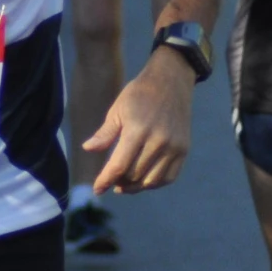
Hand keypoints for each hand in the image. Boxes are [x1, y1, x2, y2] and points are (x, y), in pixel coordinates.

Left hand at [82, 49, 193, 194]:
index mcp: (138, 130)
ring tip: (125, 184)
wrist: (171, 81)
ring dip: (135, 186)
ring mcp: (173, 147)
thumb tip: (87, 149)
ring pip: (151, 181)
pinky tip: (143, 179)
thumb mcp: (117, 110)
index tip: (97, 189)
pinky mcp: (184, 150)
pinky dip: (154, 183)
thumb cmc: (139, 95)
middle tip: (111, 180)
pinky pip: (169, 177)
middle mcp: (158, 141)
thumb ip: (105, 133)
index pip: (119, 166)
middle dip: (118, 182)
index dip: (105, 180)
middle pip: (134, 175)